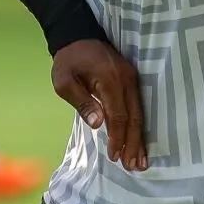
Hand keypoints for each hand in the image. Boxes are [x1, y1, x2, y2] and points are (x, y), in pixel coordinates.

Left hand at [51, 38, 147, 170]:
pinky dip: (138, 126)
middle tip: (133, 167)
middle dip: (133, 144)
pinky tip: (139, 141)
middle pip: (134, 118)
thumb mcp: (64, 81)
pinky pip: (138, 107)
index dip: (117, 138)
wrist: (79, 36)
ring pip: (140, 114)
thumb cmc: (69, 61)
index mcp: (110, 80)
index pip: (118, 115)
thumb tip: (99, 124)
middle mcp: (126, 80)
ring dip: (139, 139)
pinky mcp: (132, 81)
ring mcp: (132, 79)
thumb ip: (81, 102)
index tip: (114, 157)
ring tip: (140, 162)